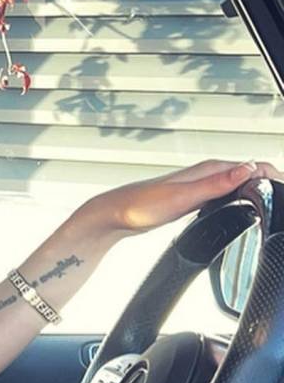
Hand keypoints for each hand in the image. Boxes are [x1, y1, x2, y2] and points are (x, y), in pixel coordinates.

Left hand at [78, 159, 283, 239]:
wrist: (115, 215)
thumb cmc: (142, 206)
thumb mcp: (184, 197)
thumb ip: (217, 184)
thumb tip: (248, 169)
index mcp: (210, 170)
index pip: (255, 166)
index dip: (274, 177)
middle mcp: (207, 174)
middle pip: (250, 174)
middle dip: (270, 183)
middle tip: (282, 201)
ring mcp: (200, 186)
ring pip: (238, 184)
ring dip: (255, 190)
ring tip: (270, 204)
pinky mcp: (193, 198)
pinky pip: (224, 195)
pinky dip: (238, 200)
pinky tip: (240, 212)